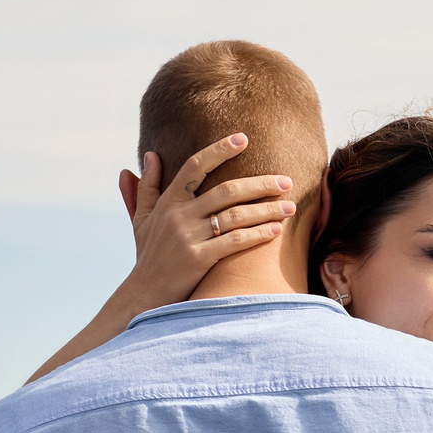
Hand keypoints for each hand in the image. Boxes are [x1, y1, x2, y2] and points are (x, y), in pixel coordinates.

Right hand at [116, 134, 296, 304]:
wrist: (144, 294)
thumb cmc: (148, 254)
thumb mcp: (142, 218)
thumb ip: (146, 186)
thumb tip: (149, 154)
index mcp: (168, 201)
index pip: (195, 166)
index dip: (219, 150)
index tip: (243, 138)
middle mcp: (178, 215)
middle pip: (226, 190)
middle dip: (260, 184)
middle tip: (286, 181)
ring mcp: (189, 237)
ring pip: (236, 215)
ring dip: (267, 209)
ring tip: (290, 207)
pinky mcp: (199, 259)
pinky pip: (235, 241)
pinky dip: (258, 234)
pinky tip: (276, 230)